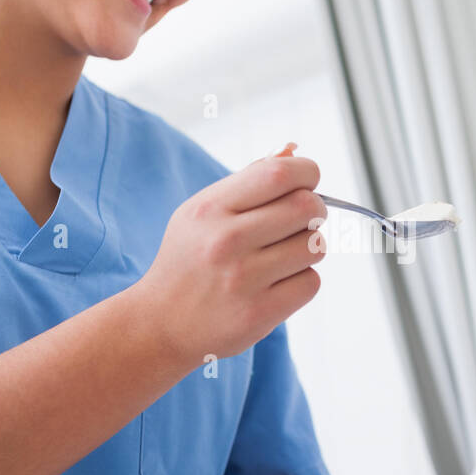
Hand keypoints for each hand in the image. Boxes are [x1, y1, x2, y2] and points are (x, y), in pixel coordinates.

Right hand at [132, 145, 326, 371]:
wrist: (160, 323)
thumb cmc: (189, 259)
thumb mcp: (201, 211)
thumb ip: (248, 180)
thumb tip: (294, 152)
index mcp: (211, 209)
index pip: (280, 174)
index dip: (307, 173)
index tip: (307, 182)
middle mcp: (226, 241)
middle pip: (308, 208)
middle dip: (315, 210)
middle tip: (300, 221)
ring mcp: (243, 279)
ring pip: (315, 246)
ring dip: (308, 248)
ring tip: (283, 255)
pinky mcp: (259, 313)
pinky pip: (311, 282)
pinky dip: (302, 280)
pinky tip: (277, 283)